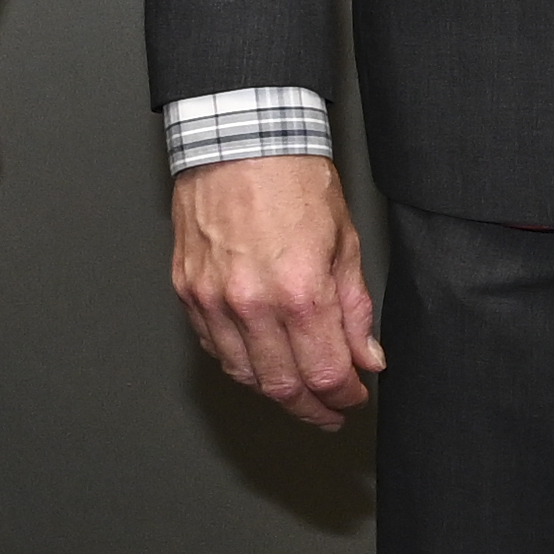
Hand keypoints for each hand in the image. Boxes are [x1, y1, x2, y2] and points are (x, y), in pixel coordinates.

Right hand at [172, 152, 385, 427]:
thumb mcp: (344, 245)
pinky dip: (240, 363)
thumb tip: (365, 357)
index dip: (343, 397)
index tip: (353, 398)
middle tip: (329, 412)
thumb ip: (354, 311)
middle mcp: (251, 304)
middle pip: (282, 386)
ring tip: (299, 393)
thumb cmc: (293, 181)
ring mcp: (213, 300)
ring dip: (275, 392)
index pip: (324, 374)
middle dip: (312, 409)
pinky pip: (213, 346)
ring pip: (243, 374)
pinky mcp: (187, 290)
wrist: (241, 141)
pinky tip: (260, 362)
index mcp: (298, 293)